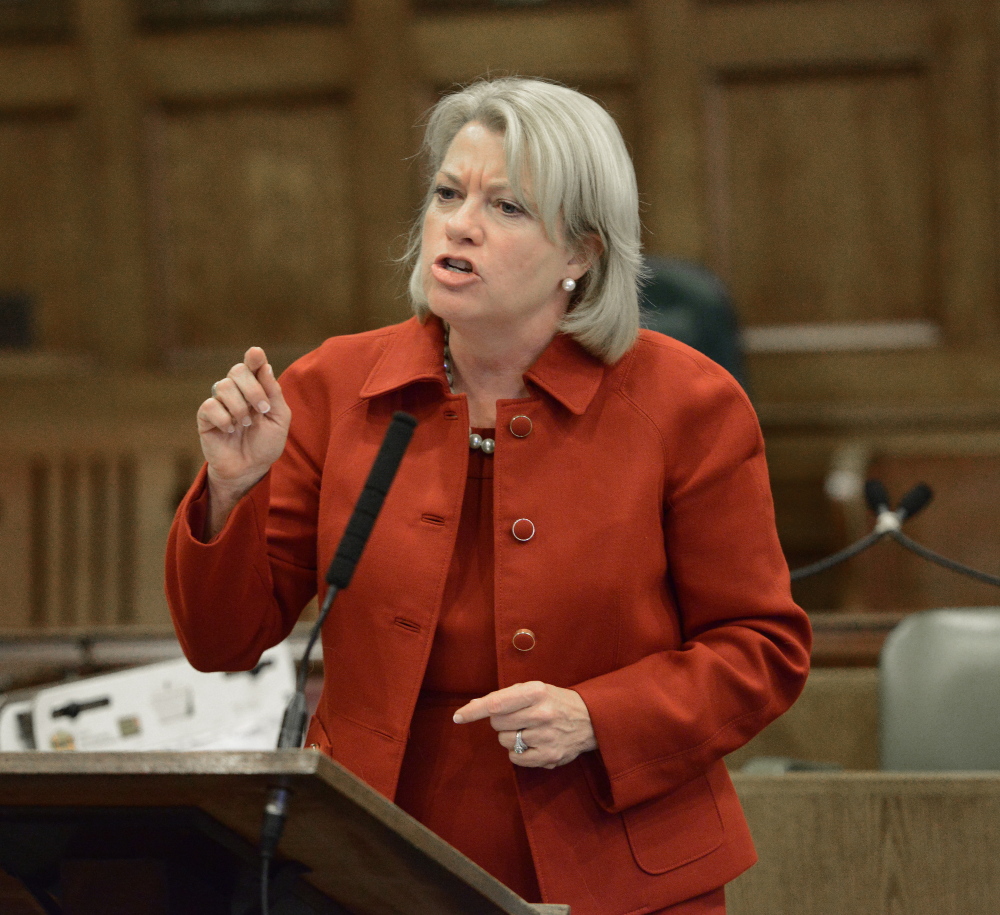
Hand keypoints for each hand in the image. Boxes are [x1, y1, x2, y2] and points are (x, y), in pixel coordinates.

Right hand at [197, 347, 290, 534]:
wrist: (250, 468)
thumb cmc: (266, 443)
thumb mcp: (279, 418)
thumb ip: (273, 393)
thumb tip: (264, 366)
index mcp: (256, 388)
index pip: (252, 365)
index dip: (253, 357)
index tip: (256, 353)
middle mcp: (236, 391)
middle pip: (237, 371)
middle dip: (252, 389)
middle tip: (262, 409)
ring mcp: (220, 402)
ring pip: (222, 386)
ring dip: (240, 408)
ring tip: (246, 425)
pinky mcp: (205, 417)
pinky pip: (210, 406)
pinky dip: (224, 418)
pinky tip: (230, 430)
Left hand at [453, 681, 597, 768]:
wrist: (590, 720)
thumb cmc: (555, 701)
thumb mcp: (534, 689)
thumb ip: (504, 697)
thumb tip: (472, 707)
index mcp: (536, 692)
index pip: (496, 703)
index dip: (474, 711)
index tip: (458, 716)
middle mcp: (541, 714)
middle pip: (497, 723)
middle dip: (499, 721)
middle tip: (515, 717)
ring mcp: (546, 737)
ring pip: (504, 741)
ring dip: (509, 736)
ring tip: (527, 730)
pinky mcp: (549, 757)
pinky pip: (515, 759)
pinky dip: (517, 752)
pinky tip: (531, 743)